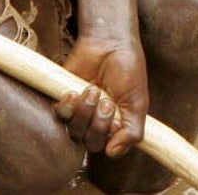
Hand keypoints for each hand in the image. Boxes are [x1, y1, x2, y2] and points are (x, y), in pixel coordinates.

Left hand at [56, 34, 149, 158]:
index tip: (115, 116)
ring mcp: (79, 111)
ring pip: (74, 131)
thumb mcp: (138, 103)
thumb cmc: (127, 70)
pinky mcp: (64, 99)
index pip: (107, 147)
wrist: (110, 43)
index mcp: (116, 125)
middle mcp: (96, 121)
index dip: (109, 135)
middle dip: (97, 123)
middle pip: (89, 142)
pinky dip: (66, 107)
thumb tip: (113, 153)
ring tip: (92, 90)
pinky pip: (59, 116)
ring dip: (84, 112)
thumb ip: (132, 131)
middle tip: (106, 101)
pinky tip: (74, 92)